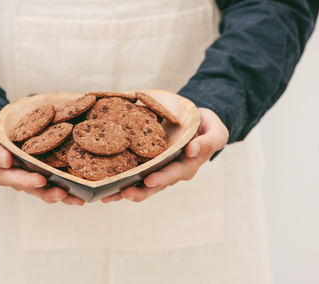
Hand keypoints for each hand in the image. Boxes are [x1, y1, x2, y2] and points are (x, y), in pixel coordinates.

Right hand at [0, 113, 84, 205]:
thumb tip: (6, 161)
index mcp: (2, 172)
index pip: (15, 178)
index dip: (27, 181)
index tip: (40, 180)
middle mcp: (18, 177)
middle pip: (34, 189)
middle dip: (49, 193)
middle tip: (63, 193)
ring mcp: (31, 175)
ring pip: (47, 189)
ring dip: (63, 195)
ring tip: (78, 199)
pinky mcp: (43, 169)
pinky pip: (55, 179)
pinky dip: (69, 184)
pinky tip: (83, 189)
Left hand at [101, 108, 228, 202]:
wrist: (195, 122)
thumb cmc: (206, 126)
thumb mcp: (216, 130)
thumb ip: (209, 140)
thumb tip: (193, 149)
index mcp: (187, 166)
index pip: (174, 174)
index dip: (162, 178)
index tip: (149, 180)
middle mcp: (170, 171)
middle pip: (154, 186)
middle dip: (138, 191)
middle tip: (122, 194)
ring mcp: (157, 169)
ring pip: (140, 184)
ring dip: (124, 191)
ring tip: (106, 196)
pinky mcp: (146, 163)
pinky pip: (132, 173)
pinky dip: (119, 179)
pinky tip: (103, 182)